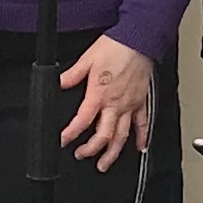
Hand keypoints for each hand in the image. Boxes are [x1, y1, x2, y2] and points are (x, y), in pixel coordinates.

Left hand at [57, 35, 153, 169]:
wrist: (139, 39)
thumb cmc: (116, 46)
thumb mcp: (87, 59)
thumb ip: (72, 75)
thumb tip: (59, 83)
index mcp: (99, 94)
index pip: (83, 121)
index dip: (71, 133)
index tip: (63, 141)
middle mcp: (115, 103)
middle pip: (104, 135)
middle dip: (92, 149)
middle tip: (82, 156)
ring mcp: (130, 104)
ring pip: (122, 135)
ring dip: (113, 152)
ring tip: (105, 164)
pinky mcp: (141, 101)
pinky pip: (142, 123)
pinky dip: (142, 137)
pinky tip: (140, 147)